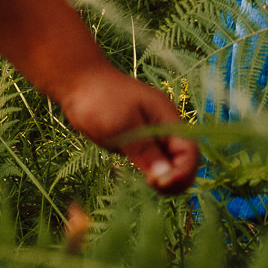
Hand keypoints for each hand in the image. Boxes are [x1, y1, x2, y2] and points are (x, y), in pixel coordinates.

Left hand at [55, 62, 198, 194]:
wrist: (78, 82)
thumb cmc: (99, 98)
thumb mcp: (122, 126)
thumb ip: (145, 151)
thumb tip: (165, 177)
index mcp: (167, 117)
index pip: (190, 151)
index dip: (182, 172)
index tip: (160, 183)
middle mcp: (164, 126)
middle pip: (184, 159)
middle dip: (175, 177)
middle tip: (152, 185)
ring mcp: (152, 133)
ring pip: (170, 162)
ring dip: (164, 176)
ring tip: (146, 183)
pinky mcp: (139, 139)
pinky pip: (154, 160)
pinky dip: (152, 172)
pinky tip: (140, 177)